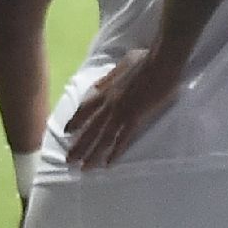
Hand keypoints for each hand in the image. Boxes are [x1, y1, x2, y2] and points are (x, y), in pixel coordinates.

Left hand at [58, 50, 175, 168]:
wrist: (161, 61)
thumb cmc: (145, 59)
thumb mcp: (120, 64)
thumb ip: (108, 77)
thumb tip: (98, 86)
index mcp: (105, 89)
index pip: (84, 109)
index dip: (75, 121)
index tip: (66, 132)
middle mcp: (109, 103)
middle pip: (90, 128)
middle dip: (79, 145)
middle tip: (69, 161)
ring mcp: (122, 112)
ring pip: (103, 137)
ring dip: (92, 154)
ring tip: (84, 168)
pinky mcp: (136, 118)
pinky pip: (123, 139)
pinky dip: (115, 152)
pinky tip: (108, 164)